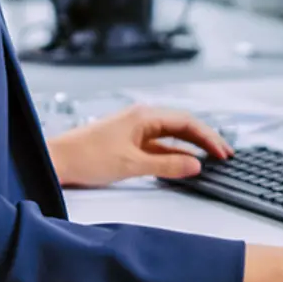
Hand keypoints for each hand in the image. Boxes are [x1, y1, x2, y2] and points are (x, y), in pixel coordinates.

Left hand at [47, 105, 233, 188]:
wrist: (58, 160)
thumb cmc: (87, 157)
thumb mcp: (132, 164)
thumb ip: (166, 165)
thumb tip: (195, 165)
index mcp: (143, 115)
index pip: (186, 121)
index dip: (208, 136)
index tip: (223, 151)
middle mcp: (140, 118)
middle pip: (181, 125)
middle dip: (204, 139)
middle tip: (224, 154)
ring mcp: (134, 130)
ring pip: (171, 136)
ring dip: (190, 147)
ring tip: (211, 159)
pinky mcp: (128, 142)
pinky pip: (158, 145)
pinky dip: (174, 154)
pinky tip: (184, 164)